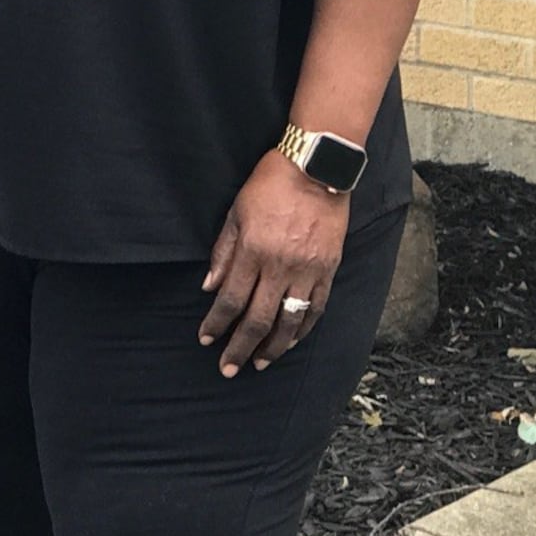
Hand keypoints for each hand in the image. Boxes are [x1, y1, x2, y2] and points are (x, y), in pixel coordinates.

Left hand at [199, 152, 349, 377]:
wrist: (317, 167)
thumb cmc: (270, 184)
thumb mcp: (236, 212)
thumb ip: (223, 252)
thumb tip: (209, 287)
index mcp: (253, 250)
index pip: (231, 299)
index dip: (217, 323)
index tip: (206, 339)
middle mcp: (280, 265)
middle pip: (258, 318)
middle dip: (241, 347)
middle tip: (228, 368)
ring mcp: (308, 269)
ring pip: (289, 320)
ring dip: (273, 347)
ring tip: (260, 363)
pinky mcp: (329, 268)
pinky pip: (316, 308)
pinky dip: (303, 329)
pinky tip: (291, 342)